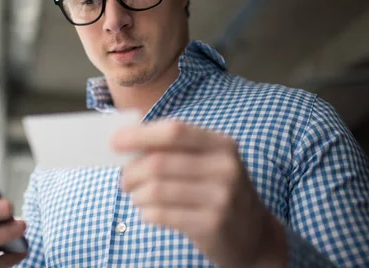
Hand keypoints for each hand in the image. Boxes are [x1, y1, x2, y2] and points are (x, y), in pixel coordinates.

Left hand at [111, 121, 286, 267]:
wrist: (254, 236)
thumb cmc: (217, 192)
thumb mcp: (208, 163)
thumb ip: (174, 150)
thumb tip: (125, 140)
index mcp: (222, 145)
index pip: (174, 131)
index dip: (140, 135)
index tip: (114, 142)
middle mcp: (225, 168)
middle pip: (159, 162)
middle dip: (131, 172)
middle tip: (124, 181)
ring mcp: (221, 197)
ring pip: (156, 190)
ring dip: (137, 194)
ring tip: (137, 197)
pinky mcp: (212, 224)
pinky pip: (162, 214)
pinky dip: (147, 213)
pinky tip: (150, 213)